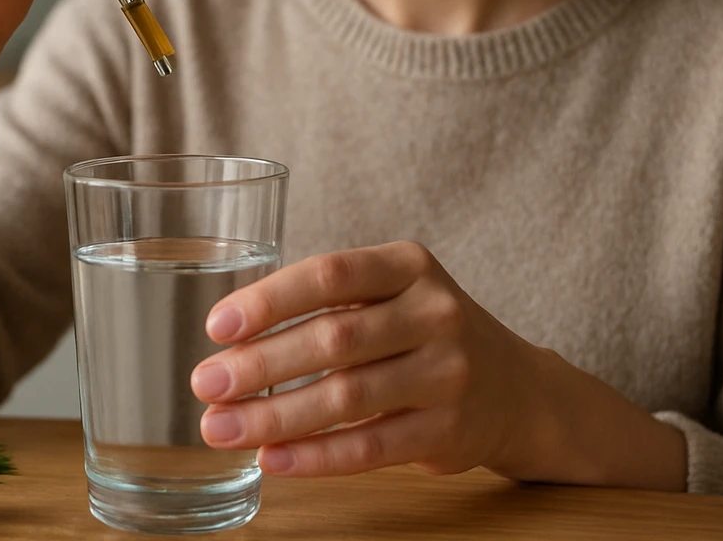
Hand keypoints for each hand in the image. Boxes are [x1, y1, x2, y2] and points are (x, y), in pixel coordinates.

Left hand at [189, 241, 533, 476]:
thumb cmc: (426, 333)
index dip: (270, 299)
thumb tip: (231, 343)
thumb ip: (331, 303)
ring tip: (220, 427)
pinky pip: (369, 447)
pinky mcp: (449, 431)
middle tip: (204, 383)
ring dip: (274, 416)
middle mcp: (435, 313)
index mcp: (410, 266)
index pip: (330, 274)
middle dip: (259, 364)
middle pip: (333, 339)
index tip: (217, 325)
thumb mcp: (395, 293)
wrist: (518, 390)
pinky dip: (314, 456)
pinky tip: (271, 458)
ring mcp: (447, 373)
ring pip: (346, 398)